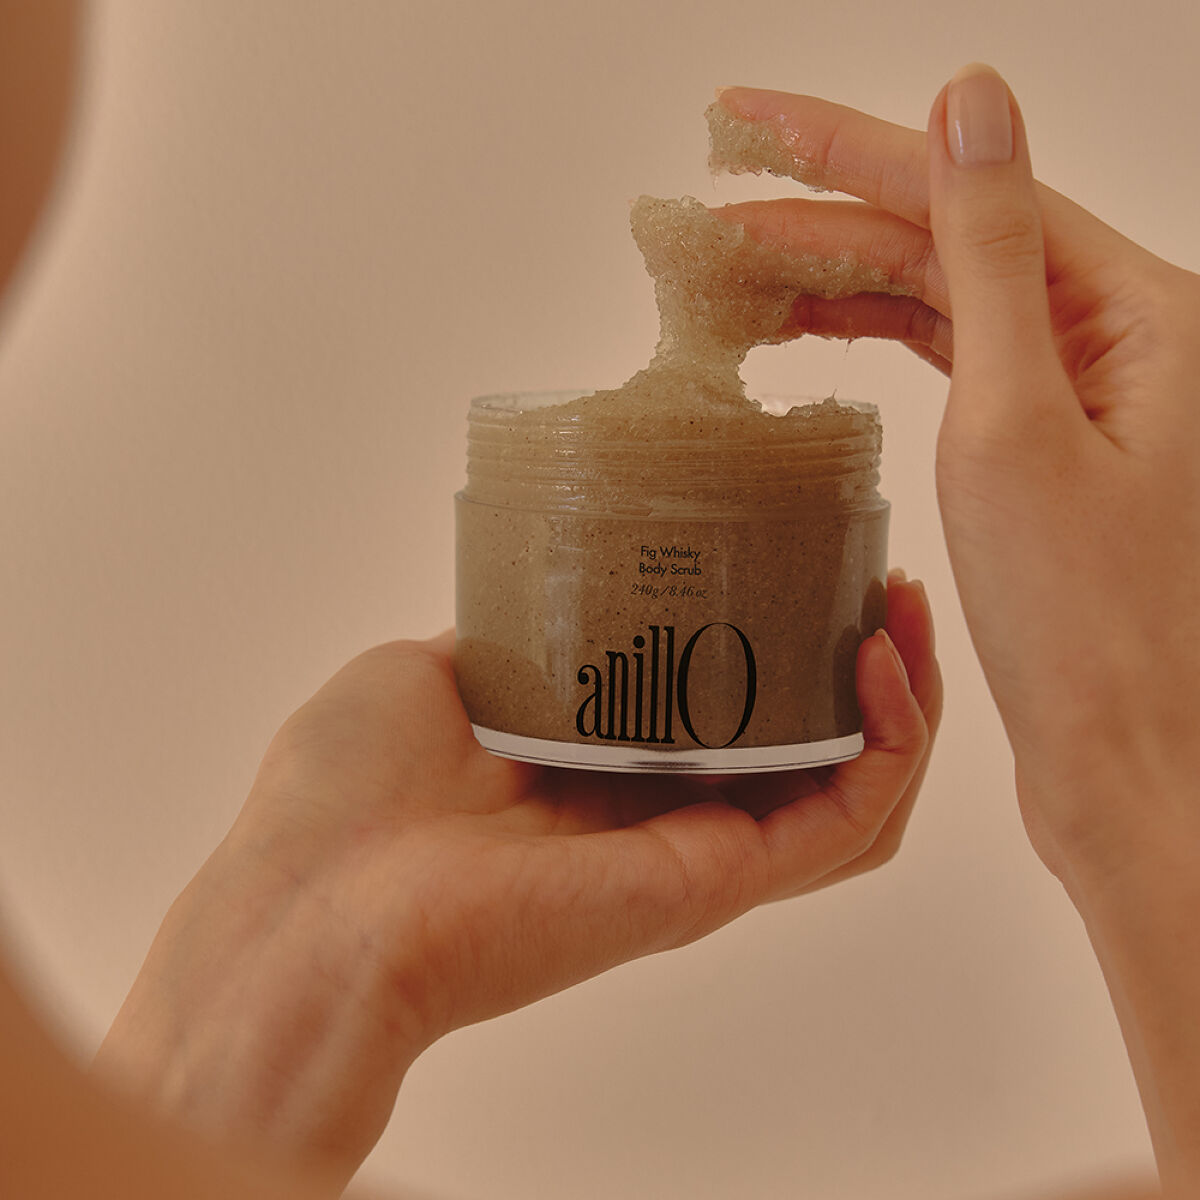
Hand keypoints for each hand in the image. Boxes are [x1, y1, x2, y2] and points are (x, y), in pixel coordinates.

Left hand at [95, 572, 937, 1184]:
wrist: (315, 904)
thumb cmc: (342, 796)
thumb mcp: (429, 672)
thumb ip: (505, 637)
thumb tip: (547, 594)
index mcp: (597, 761)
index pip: (725, 707)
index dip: (780, 635)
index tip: (805, 559)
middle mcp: (659, 809)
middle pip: (806, 745)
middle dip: (862, 663)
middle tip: (883, 586)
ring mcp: (696, 849)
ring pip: (849, 785)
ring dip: (900, 701)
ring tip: (905, 619)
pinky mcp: (715, 882)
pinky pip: (844, 821)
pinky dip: (888, 746)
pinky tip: (882, 668)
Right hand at [713, 66, 1199, 1190]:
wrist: (1121, 759)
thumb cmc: (1086, 627)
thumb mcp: (1018, 421)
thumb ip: (989, 256)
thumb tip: (971, 107)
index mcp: (1140, 312)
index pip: (967, 190)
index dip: (844, 147)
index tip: (743, 120)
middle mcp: (1122, 338)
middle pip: (952, 238)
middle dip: (825, 215)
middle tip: (712, 207)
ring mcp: (1087, 391)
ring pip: (945, 295)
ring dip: (843, 275)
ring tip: (742, 271)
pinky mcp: (1052, 443)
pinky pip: (955, 355)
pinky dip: (881, 336)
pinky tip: (820, 329)